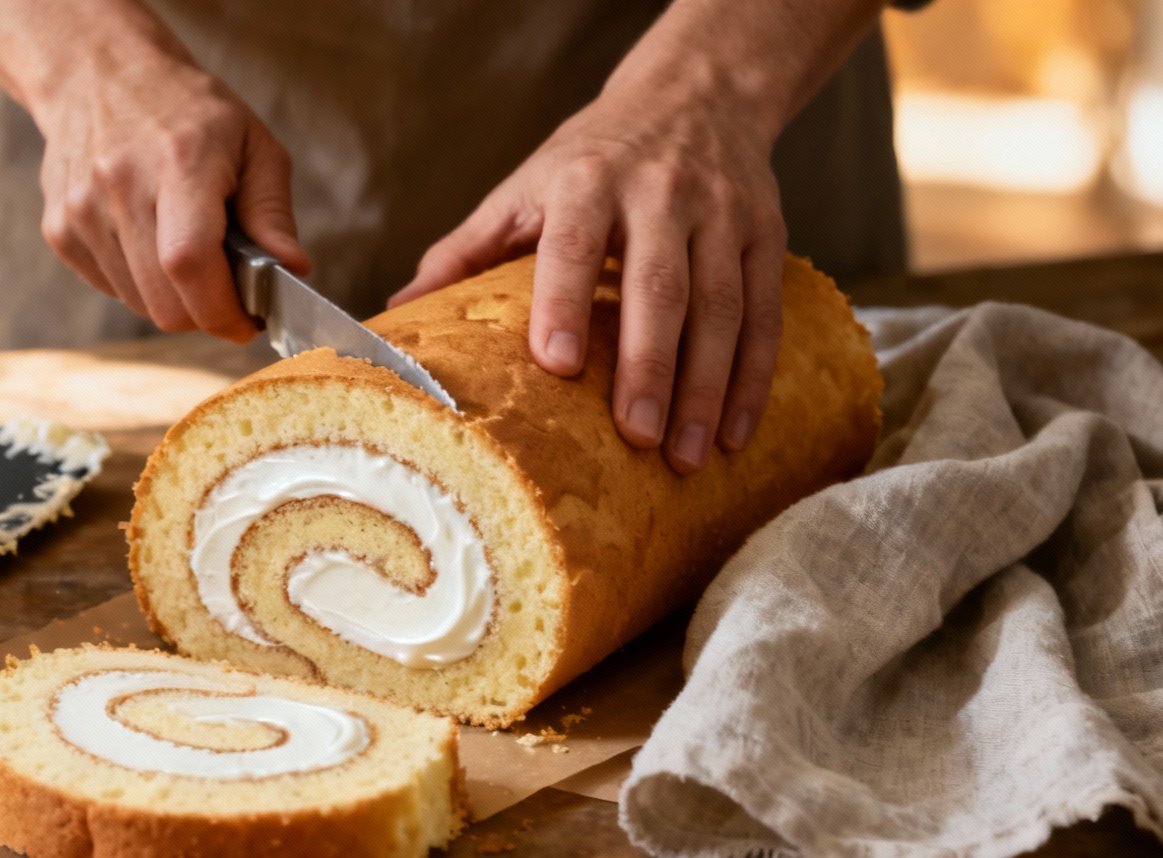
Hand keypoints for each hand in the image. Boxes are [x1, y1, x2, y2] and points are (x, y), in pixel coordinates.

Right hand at [0, 0, 308, 341]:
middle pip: (165, 303)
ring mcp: (80, 211)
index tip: (249, 321)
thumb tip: (293, 270)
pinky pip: (111, 289)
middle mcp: (119, 186)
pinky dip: (140, 284)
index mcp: (177, 162)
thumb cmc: (188, 112)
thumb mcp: (252, 144)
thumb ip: (272, 213)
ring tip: (187, 252)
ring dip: (173, 299)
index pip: (191, 264)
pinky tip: (149, 241)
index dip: (222, 311)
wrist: (100, 75)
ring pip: (139, 305)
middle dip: (205, 315)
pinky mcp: (59, 230)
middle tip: (228, 294)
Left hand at [389, 0, 883, 472]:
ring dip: (706, 388)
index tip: (555, 364)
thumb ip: (466, 251)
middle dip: (649, 367)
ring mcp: (722, 214)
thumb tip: (396, 314)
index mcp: (587, 181)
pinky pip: (765, 313)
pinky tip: (736, 433)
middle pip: (660, 287)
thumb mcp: (525, 187)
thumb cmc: (593, 157)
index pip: (575, 245)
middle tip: (634, 436)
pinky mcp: (766, 234)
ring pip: (721, 307)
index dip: (565, 302)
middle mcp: (660, 193)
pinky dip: (753, 378)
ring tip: (687, 457)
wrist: (696, 95)